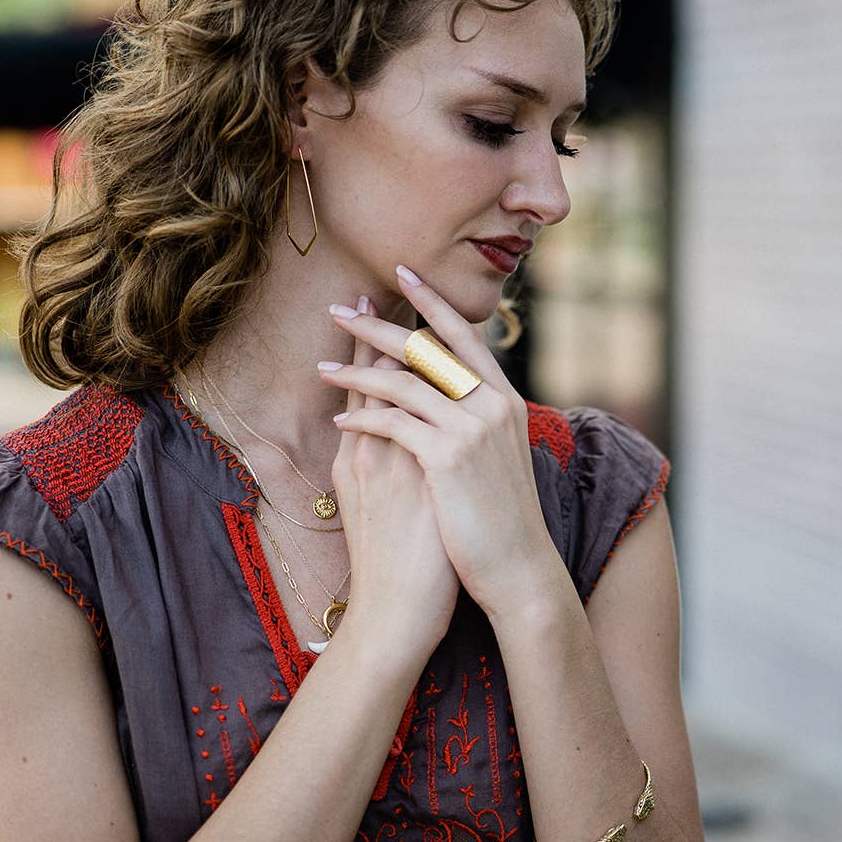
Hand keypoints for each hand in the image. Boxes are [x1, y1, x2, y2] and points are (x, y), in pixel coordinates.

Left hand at [321, 269, 559, 619]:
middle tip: (340, 307)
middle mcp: (493, 404)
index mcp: (504, 399)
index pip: (463, 335)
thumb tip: (447, 391)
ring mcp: (473, 429)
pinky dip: (362, 418)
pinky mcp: (448, 457)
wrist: (519, 568)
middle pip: (426, 347)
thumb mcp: (498, 456)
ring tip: (322, 366)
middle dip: (378, 324)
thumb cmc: (500, 516)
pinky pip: (393, 423)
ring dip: (356, 371)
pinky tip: (339, 419)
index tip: (402, 273)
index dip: (431, 301)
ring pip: (403, 381)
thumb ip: (477, 417)